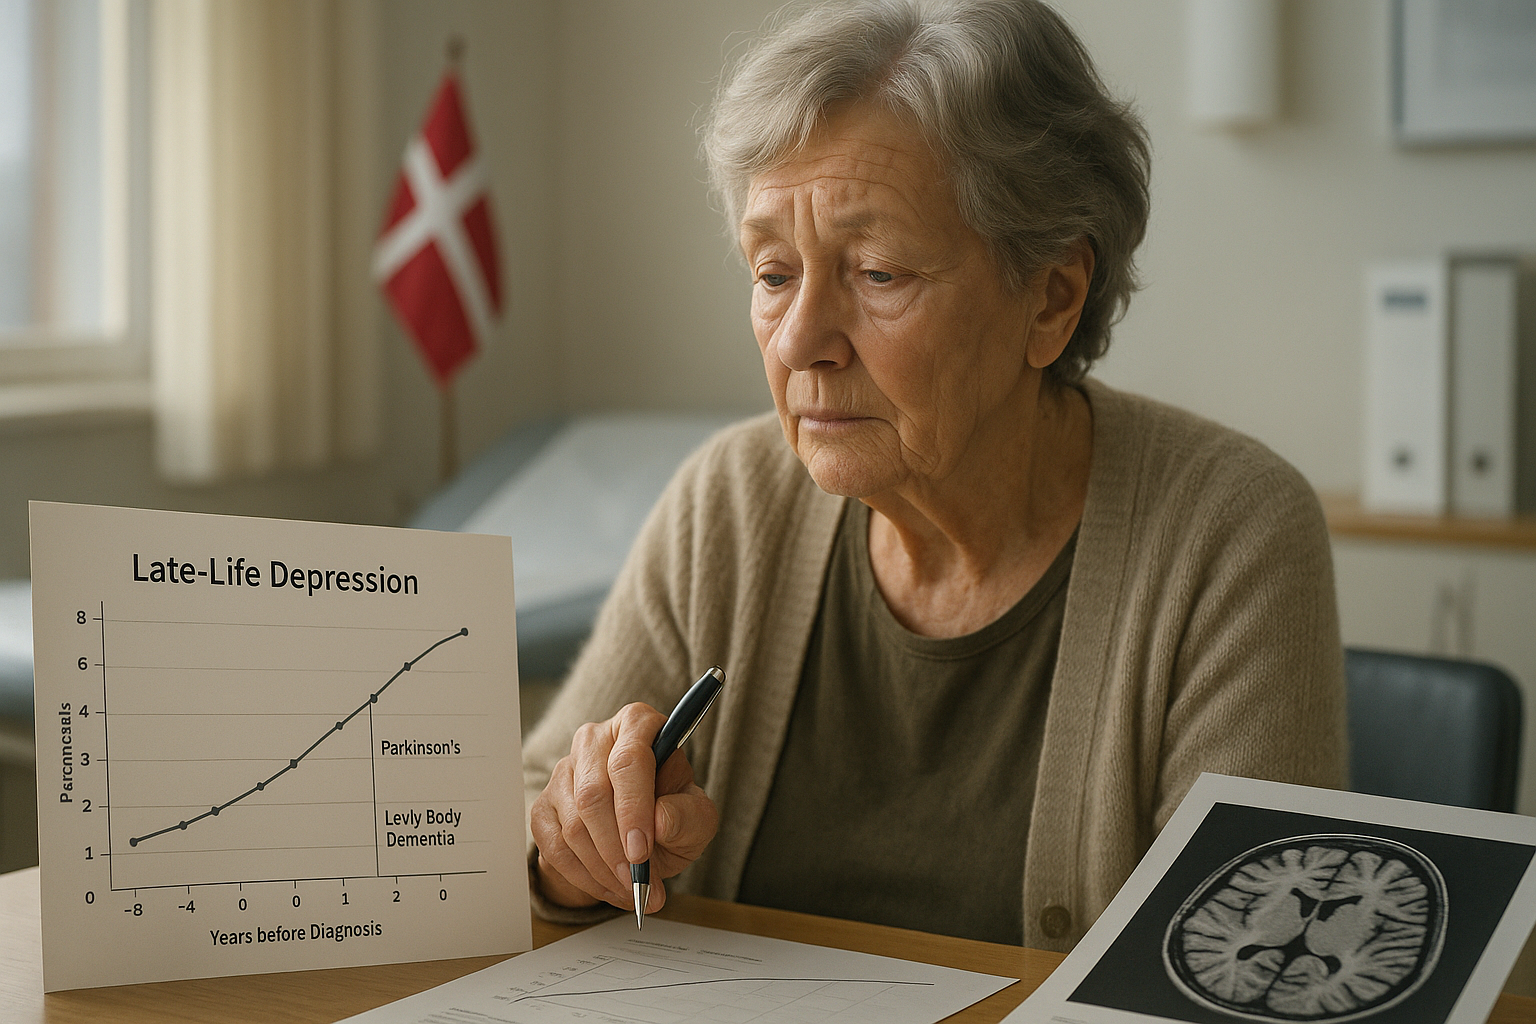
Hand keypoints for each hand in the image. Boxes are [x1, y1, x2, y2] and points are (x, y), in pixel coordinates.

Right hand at [530, 702, 718, 912]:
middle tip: (639, 883)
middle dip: (616, 847)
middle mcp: (595, 739)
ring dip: (603, 868)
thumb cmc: (671, 815)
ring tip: (633, 891)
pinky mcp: (544, 805)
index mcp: (637, 725)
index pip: (629, 759)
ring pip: (573, 824)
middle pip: (594, 792)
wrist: (640, 837)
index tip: (641, 851)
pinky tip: (610, 889)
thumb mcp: (696, 817)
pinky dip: (584, 877)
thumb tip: (660, 821)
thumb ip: (687, 816)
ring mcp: (564, 771)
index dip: (633, 808)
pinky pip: (554, 847)